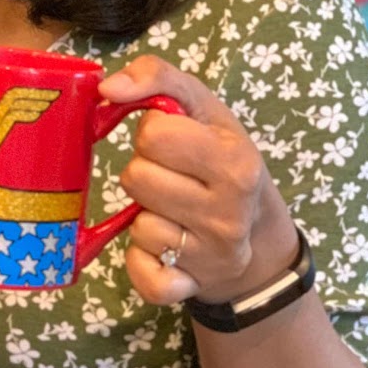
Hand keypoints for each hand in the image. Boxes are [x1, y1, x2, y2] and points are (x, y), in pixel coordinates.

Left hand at [99, 56, 297, 308]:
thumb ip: (158, 77)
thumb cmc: (221, 160)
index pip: (155, 135)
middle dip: (145, 174)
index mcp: (235, 162)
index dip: (153, 135)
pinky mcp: (186, 289)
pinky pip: (140, 274)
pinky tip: (160, 249)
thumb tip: (108, 87)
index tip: (172, 145)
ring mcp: (209, 256)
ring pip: (136, 226)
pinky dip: (140, 262)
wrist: (259, 235)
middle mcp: (228, 212)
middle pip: (137, 179)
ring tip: (171, 211)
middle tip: (170, 179)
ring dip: (144, 216)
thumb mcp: (203, 108)